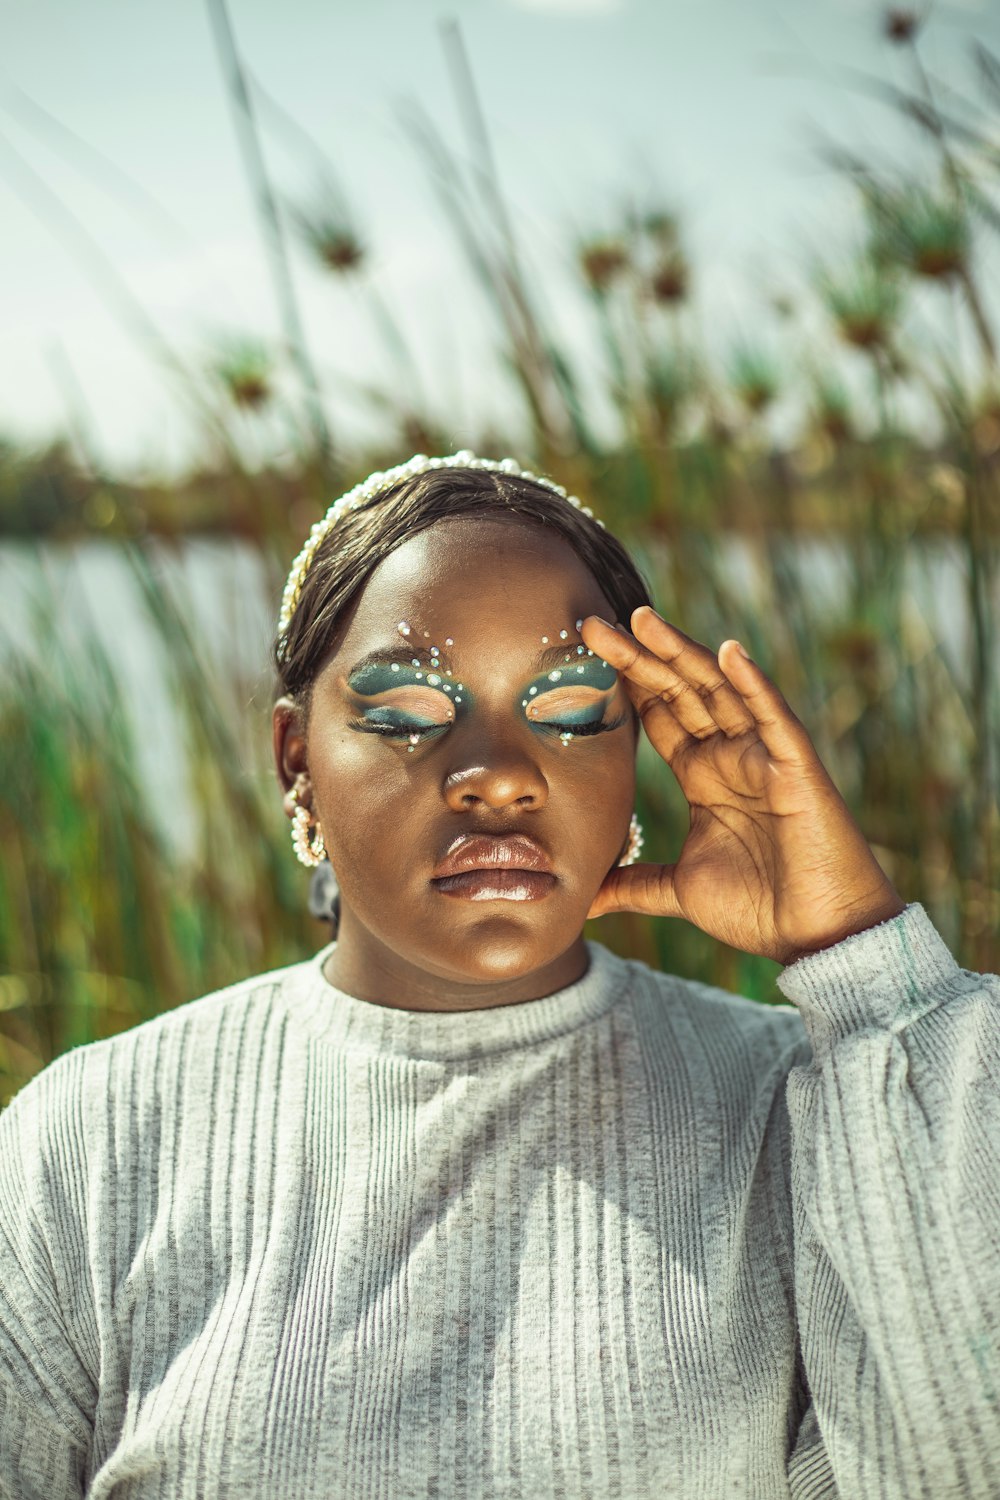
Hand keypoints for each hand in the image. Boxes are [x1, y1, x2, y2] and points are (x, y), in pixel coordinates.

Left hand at [583, 606, 905, 965]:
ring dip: (685, 653)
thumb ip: (633, 885)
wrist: (818, 937)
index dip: (625, 682)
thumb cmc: (759, 908)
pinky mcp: (798, 770)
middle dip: (638, 657)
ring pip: (720, 690)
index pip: (658, 713)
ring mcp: (764, 757)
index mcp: (702, 774)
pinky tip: (730, 653)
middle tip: (592, 624)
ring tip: (644, 620)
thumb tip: (583, 900)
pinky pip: (775, 718)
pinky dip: (754, 684)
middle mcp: (730, 755)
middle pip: (679, 691)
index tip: (582, 655)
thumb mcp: (678, 891)